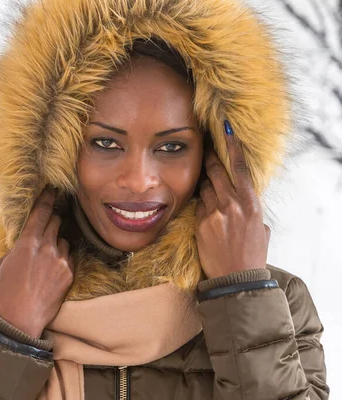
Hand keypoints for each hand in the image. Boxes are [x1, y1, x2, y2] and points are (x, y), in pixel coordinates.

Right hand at [0, 187, 74, 337]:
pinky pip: (70, 258)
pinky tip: (52, 271)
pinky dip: (63, 259)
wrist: (19, 320)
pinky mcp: (69, 274)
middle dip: (53, 219)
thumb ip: (16, 247)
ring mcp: (60, 260)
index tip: (53, 189)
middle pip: (56, 221)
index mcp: (27, 242)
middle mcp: (46, 247)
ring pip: (65, 240)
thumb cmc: (5, 291)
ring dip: (58, 243)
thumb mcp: (2, 263)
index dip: (48, 198)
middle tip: (50, 222)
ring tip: (46, 258)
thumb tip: (23, 241)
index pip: (41, 211)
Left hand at [195, 120, 270, 279]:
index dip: (232, 146)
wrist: (237, 279)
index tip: (226, 129)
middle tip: (205, 150)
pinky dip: (200, 205)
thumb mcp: (260, 228)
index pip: (240, 167)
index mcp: (251, 204)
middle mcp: (232, 205)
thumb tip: (241, 200)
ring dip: (204, 186)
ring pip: (204, 188)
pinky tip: (205, 214)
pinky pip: (198, 206)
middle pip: (216, 172)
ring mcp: (214, 214)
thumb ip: (250, 210)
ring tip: (208, 192)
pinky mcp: (200, 224)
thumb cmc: (252, 254)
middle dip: (210, 160)